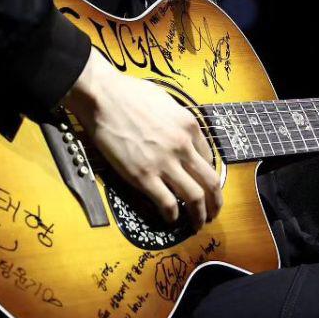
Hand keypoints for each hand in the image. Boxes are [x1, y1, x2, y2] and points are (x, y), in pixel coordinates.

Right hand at [62, 47, 221, 228]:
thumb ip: (178, 122)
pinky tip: (171, 219)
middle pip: (210, 182)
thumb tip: (181, 135)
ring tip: (198, 223)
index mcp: (190, 126)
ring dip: (199, 215)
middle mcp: (183, 146)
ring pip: (194, 197)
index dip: (208, 176)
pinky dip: (172, 215)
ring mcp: (164, 163)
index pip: (209, 159)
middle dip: (215, 202)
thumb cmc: (130, 94)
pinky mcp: (143, 176)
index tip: (205, 185)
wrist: (104, 97)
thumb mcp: (166, 102)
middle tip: (214, 212)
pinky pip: (167, 203)